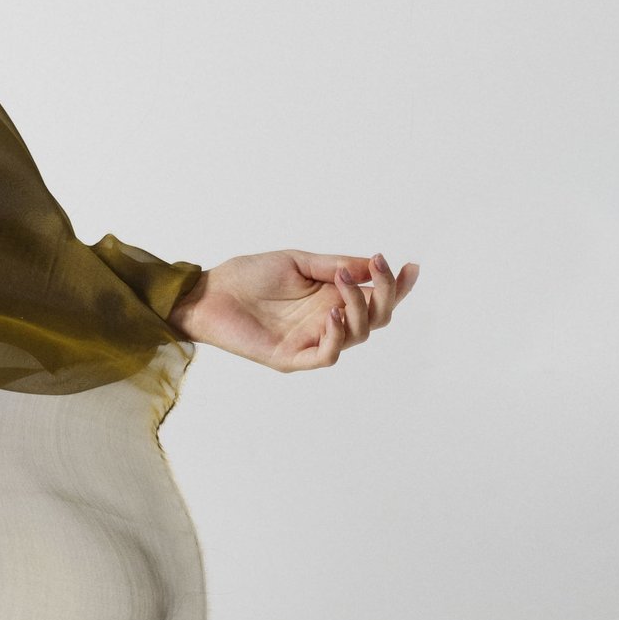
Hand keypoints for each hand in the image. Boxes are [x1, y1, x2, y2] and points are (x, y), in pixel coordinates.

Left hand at [171, 248, 417, 371]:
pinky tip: (332, 313)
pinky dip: (336, 336)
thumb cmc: (248, 276)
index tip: (411, 267)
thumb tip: (372, 265)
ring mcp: (311, 341)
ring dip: (359, 307)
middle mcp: (327, 321)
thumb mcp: (298, 262)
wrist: (207, 293)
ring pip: (357, 335)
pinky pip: (326, 355)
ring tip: (343, 283)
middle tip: (377, 269)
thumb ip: (335, 265)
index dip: (397, 287)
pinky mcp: (291, 357)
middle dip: (385, 294)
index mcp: (332, 298)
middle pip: (376, 319)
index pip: (375, 298)